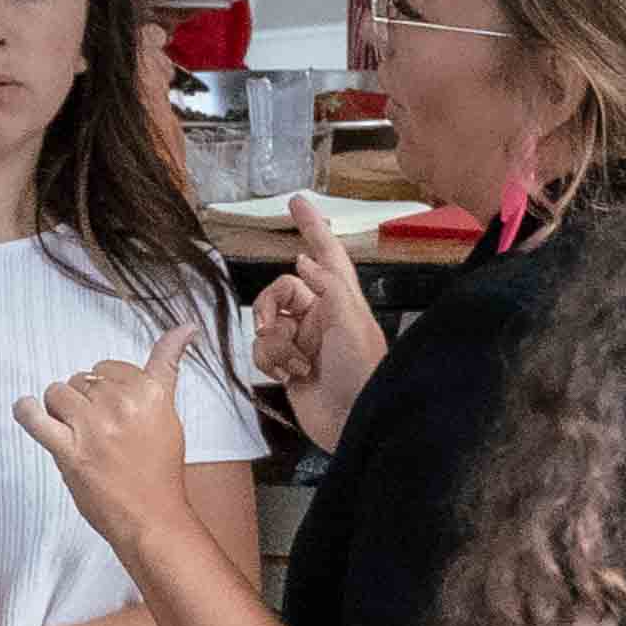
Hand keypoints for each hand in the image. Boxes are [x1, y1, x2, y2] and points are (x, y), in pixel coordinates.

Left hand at [12, 327, 210, 553]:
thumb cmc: (159, 471)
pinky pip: (34, 418)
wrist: (152, 517)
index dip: (105, 387)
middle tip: (100, 430)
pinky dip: (26, 411)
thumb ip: (166, 367)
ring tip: (76, 431)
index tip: (112, 405)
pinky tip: (28, 409)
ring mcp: (94, 427)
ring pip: (58, 393)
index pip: (109, 368)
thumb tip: (185, 328)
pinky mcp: (70, 450)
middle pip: (81, 379)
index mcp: (150, 392)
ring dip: (59, 409)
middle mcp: (122, 405)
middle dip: (84, 399)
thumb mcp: (169, 412)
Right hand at [252, 207, 387, 446]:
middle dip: (270, 309)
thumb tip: (302, 261)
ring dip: (274, 345)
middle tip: (273, 328)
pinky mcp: (287, 365)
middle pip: (280, 290)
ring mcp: (302, 341)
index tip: (297, 202)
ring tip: (295, 366)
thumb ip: (327, 287)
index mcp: (340, 300)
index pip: (325, 254)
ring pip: (266, 323)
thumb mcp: (351, 323)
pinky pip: (262, 350)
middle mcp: (320, 316)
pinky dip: (270, 362)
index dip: (312, 227)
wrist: (354, 423)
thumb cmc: (363, 373)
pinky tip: (290, 377)